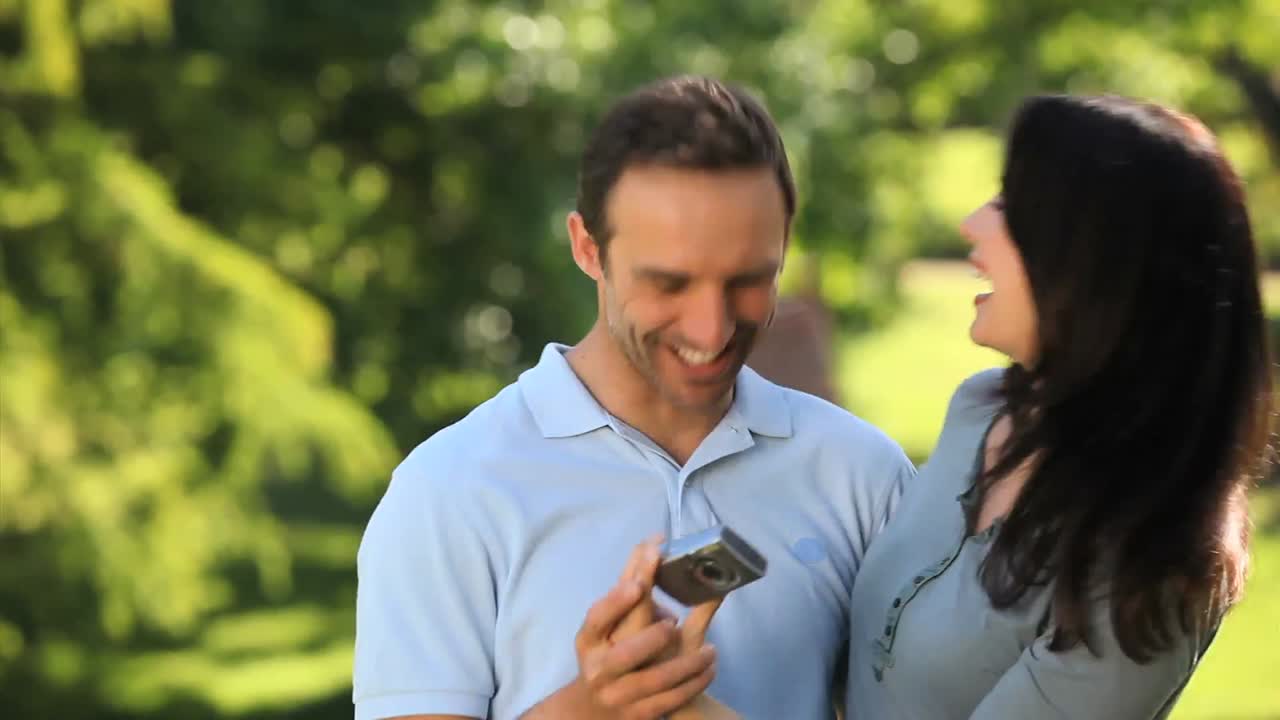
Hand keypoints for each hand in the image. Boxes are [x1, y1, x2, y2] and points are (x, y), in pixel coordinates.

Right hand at [520, 538, 716, 719]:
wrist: (595, 709)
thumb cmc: (608, 654)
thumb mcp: (611, 626)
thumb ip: (632, 595)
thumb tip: (658, 550)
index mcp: (589, 640)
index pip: (597, 617)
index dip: (616, 600)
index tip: (638, 583)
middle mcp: (599, 668)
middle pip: (625, 654)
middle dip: (650, 637)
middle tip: (673, 622)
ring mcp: (618, 695)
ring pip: (656, 681)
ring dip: (687, 664)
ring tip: (711, 651)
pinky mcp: (639, 714)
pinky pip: (671, 700)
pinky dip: (694, 684)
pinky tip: (710, 669)